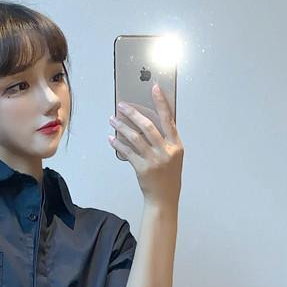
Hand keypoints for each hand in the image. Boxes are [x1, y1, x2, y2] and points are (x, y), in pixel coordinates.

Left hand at [110, 79, 183, 207]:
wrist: (164, 198)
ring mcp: (154, 160)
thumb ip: (165, 139)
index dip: (161, 102)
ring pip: (135, 137)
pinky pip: (127, 152)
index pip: (168, 119)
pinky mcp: (142, 168)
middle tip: (121, 105)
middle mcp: (166, 151)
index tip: (155, 88)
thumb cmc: (168, 175)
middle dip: (133, 113)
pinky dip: (118, 144)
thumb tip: (146, 122)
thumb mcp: (173, 156)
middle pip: (148, 126)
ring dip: (121, 126)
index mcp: (176, 145)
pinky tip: (111, 138)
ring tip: (112, 119)